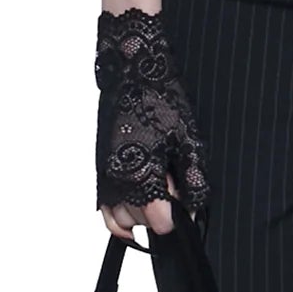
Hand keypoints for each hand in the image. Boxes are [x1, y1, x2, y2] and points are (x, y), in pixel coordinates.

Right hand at [95, 8, 212, 232]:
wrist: (133, 71)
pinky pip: (105, 209)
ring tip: (158, 191)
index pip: (159, 221)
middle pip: (141, 221)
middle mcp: (117, 179)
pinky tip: (138, 204)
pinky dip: (119, 215)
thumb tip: (193, 210)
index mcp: (140, 172)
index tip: (186, 208)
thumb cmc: (160, 98)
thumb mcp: (189, 140)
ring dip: (141, 213)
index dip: (178, 218)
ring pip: (121, 218)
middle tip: (175, 189)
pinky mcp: (99, 171)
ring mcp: (104, 176)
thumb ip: (193, 181)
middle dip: (161, 212)